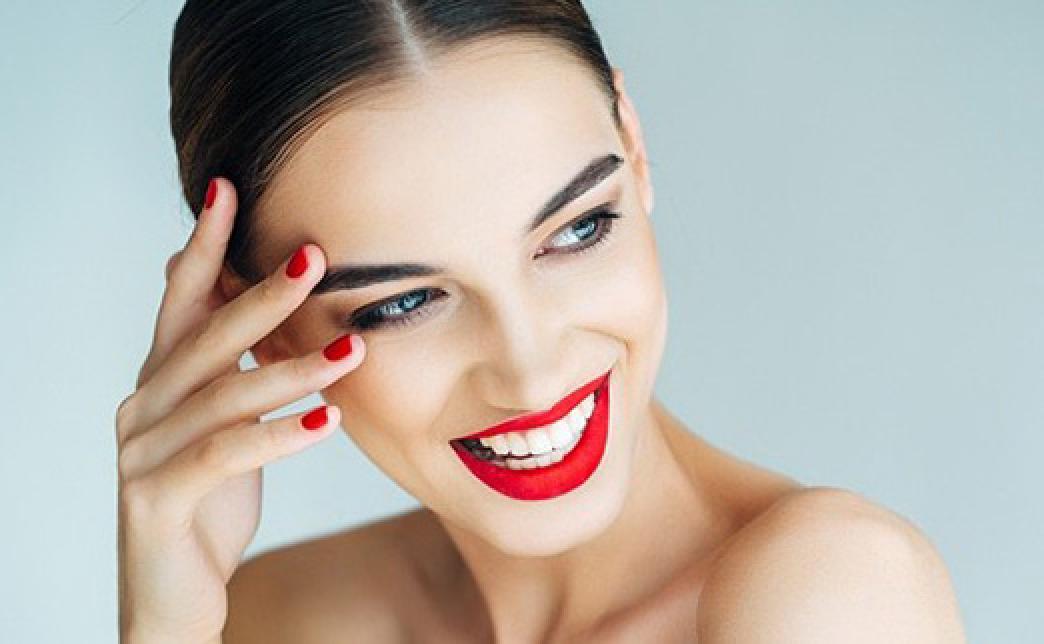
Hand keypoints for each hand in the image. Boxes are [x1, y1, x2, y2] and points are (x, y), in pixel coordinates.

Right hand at [115, 178, 363, 641]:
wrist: (175, 590)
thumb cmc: (208, 497)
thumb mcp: (223, 423)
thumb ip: (229, 366)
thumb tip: (251, 300)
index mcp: (161, 379)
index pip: (182, 299)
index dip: (202, 245)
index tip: (228, 189)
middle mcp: (143, 405)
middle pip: (206, 337)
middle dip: (261, 295)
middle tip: (315, 258)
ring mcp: (142, 452)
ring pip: (222, 395)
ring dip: (291, 369)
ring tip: (351, 351)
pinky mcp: (158, 498)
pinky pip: (223, 456)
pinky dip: (277, 437)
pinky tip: (326, 422)